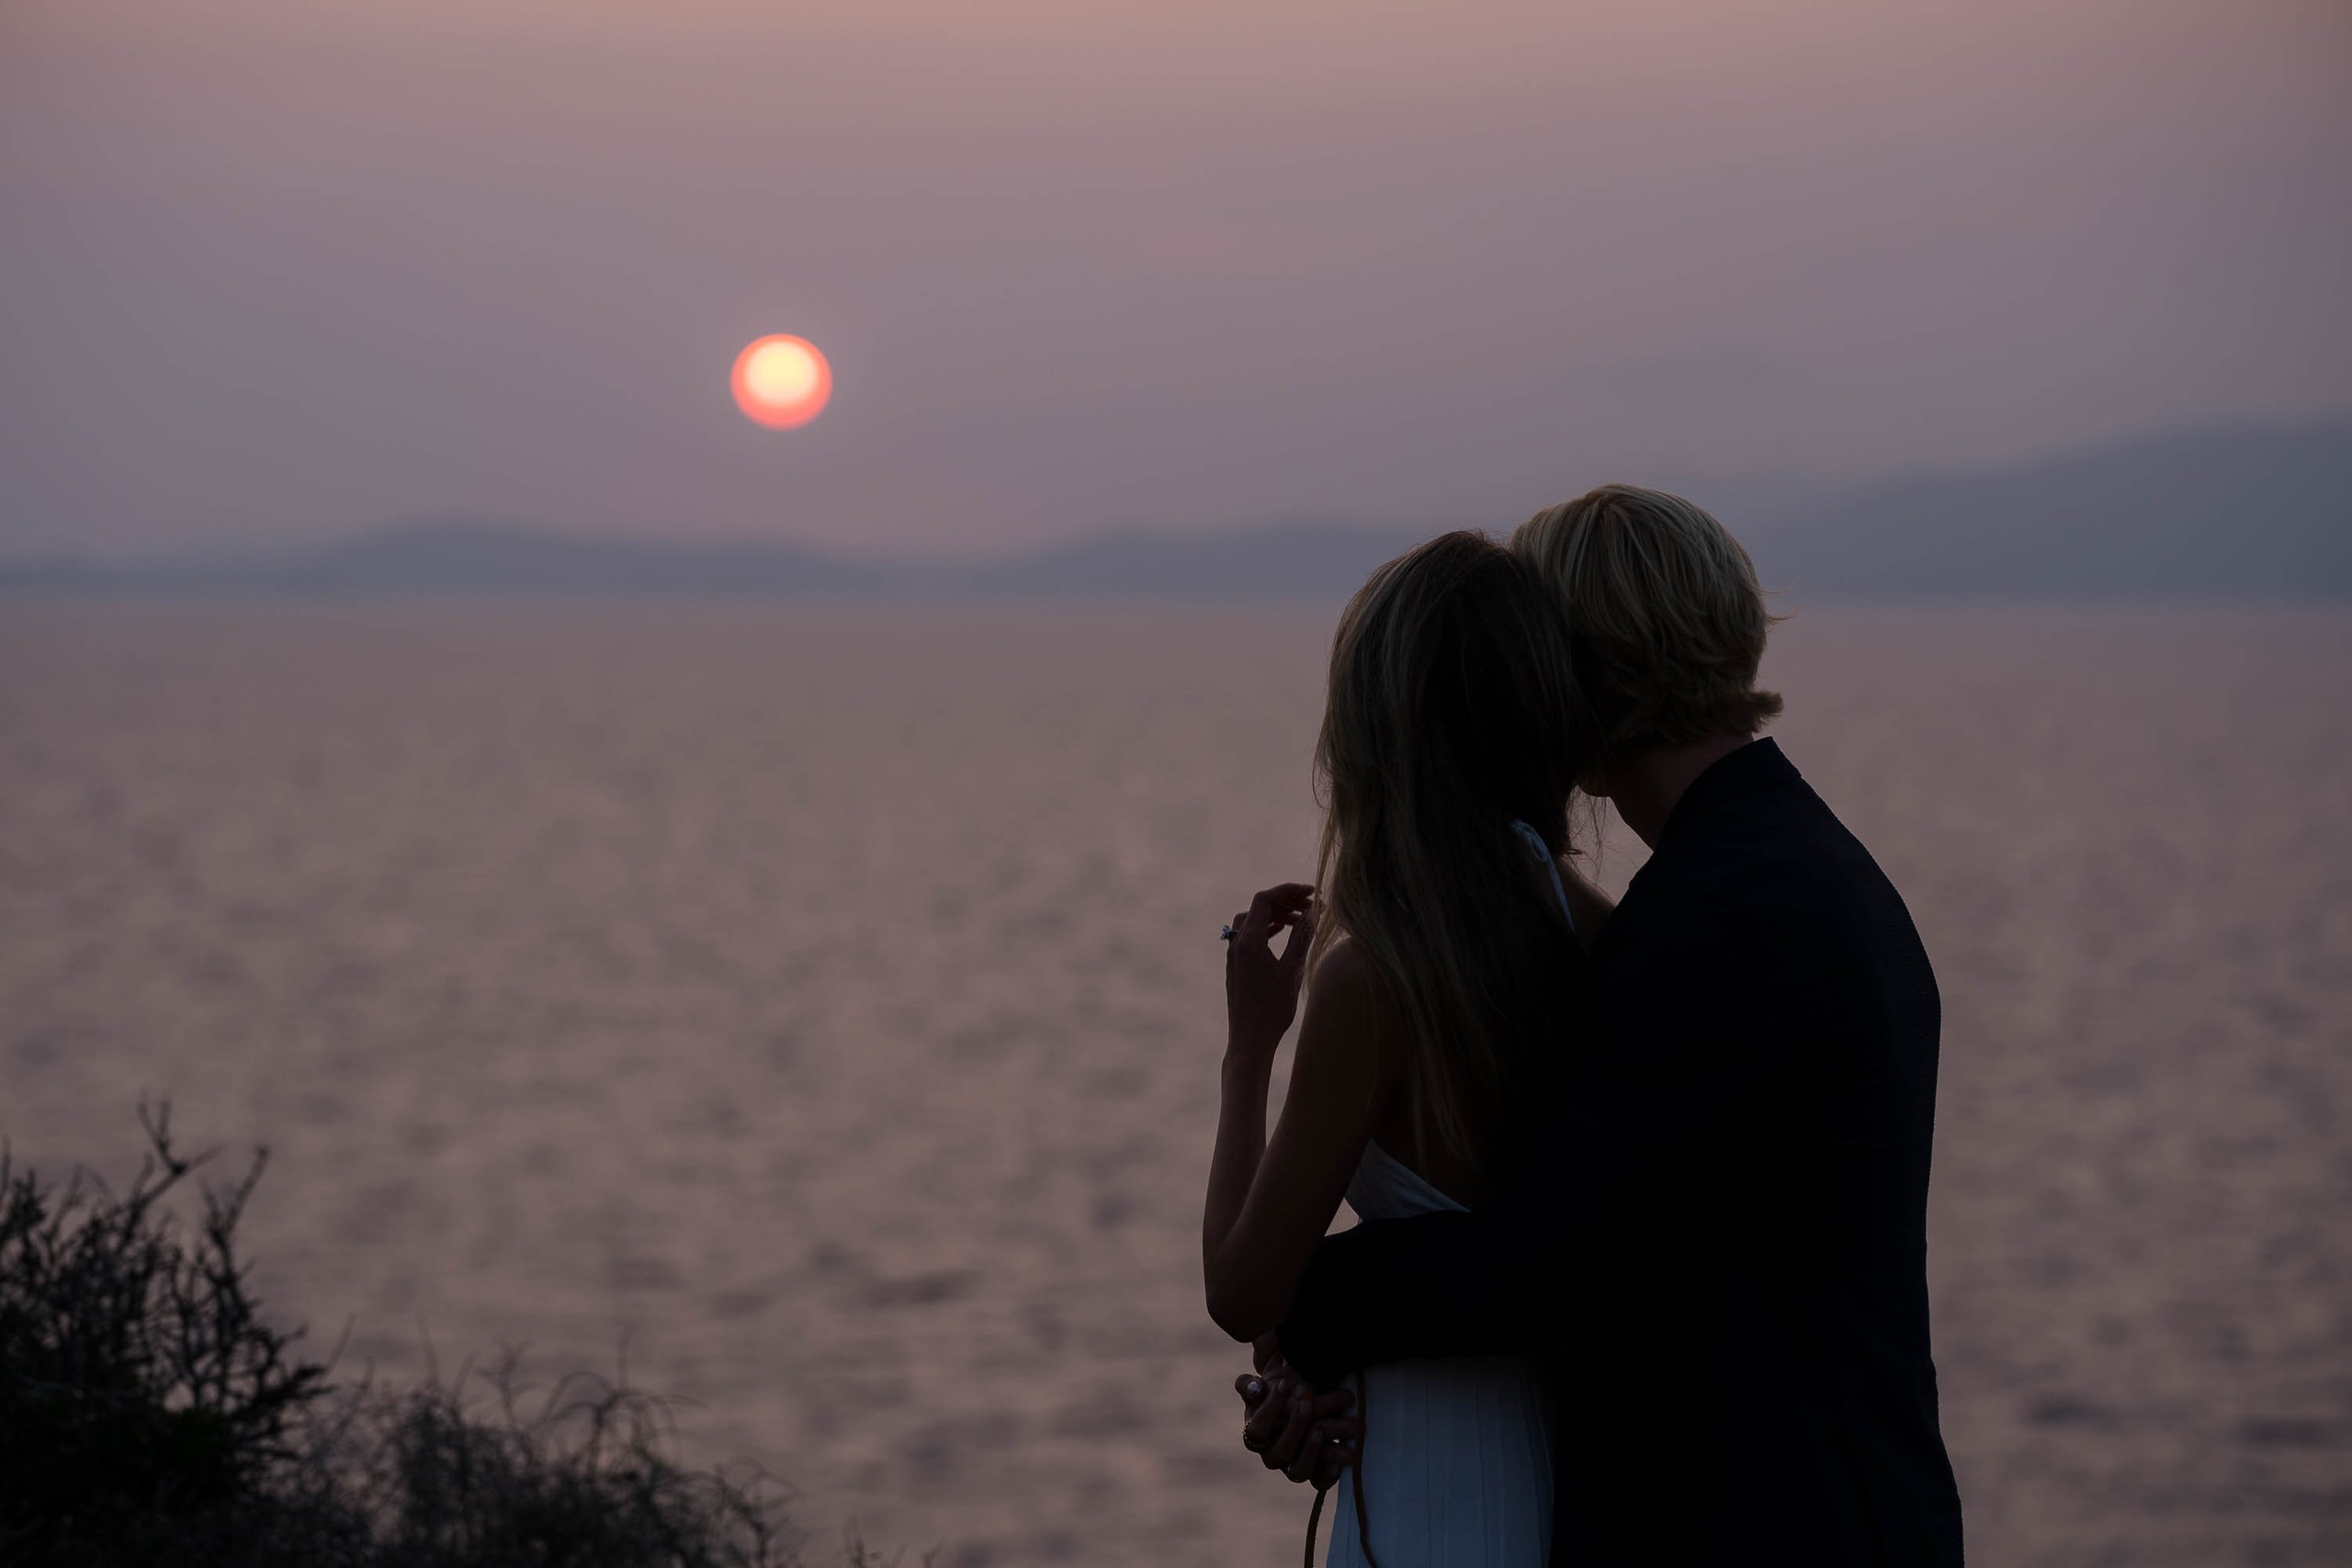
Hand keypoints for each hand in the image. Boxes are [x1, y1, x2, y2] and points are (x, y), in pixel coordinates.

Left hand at [1225, 884, 1315, 1057]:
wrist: (1249, 1040)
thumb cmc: (1272, 1009)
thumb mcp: (1291, 970)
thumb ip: (1302, 938)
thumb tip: (1314, 911)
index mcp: (1249, 942)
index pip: (1264, 900)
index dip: (1288, 890)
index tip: (1311, 892)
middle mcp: (1236, 944)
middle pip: (1258, 907)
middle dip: (1284, 901)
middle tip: (1310, 904)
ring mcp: (1234, 955)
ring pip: (1252, 920)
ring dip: (1276, 914)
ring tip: (1300, 918)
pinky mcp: (1236, 965)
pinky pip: (1249, 935)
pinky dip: (1266, 927)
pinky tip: (1281, 933)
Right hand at [1236, 1351, 1358, 1487]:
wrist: (1302, 1402)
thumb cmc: (1278, 1391)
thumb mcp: (1261, 1385)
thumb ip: (1248, 1385)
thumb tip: (1255, 1389)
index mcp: (1256, 1435)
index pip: (1257, 1429)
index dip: (1269, 1408)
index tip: (1283, 1384)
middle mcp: (1272, 1455)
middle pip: (1282, 1450)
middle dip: (1296, 1424)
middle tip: (1308, 1400)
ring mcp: (1292, 1466)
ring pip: (1299, 1470)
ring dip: (1312, 1449)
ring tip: (1322, 1428)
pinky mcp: (1314, 1473)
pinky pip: (1319, 1482)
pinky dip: (1328, 1474)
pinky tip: (1337, 1460)